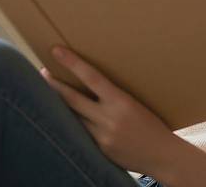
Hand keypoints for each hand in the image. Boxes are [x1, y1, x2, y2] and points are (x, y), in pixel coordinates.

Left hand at [40, 46, 178, 175]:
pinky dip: (71, 124)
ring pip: (72, 117)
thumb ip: (114, 96)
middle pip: (72, 99)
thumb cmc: (152, 124)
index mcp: (121, 101)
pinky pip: (79, 134)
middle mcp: (108, 118)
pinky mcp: (98, 151)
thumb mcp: (135, 103)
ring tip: (48, 94)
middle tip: (42, 71)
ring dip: (59, 106)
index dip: (72, 63)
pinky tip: (64, 119)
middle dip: (54, 84)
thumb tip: (92, 84)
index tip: (57, 51)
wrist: (162, 155)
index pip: (91, 77)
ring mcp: (101, 137)